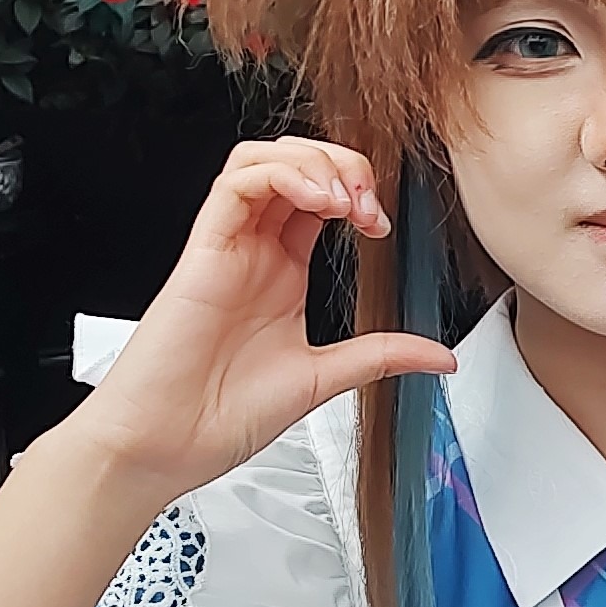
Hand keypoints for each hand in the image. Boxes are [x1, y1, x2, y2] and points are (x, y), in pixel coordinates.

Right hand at [66, 139, 460, 508]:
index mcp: (280, 272)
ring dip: (313, 162)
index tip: (381, 225)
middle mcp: (253, 252)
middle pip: (294, 165)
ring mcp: (227, 247)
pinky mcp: (202, 251)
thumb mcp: (322, 378)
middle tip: (368, 204)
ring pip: (262, 159)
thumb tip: (440, 356)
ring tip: (344, 199)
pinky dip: (282, 175)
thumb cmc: (219, 415)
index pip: (318, 196)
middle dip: (342, 165)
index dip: (357, 191)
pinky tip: (316, 201)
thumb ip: (380, 356)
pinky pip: (235, 184)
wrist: (165, 447)